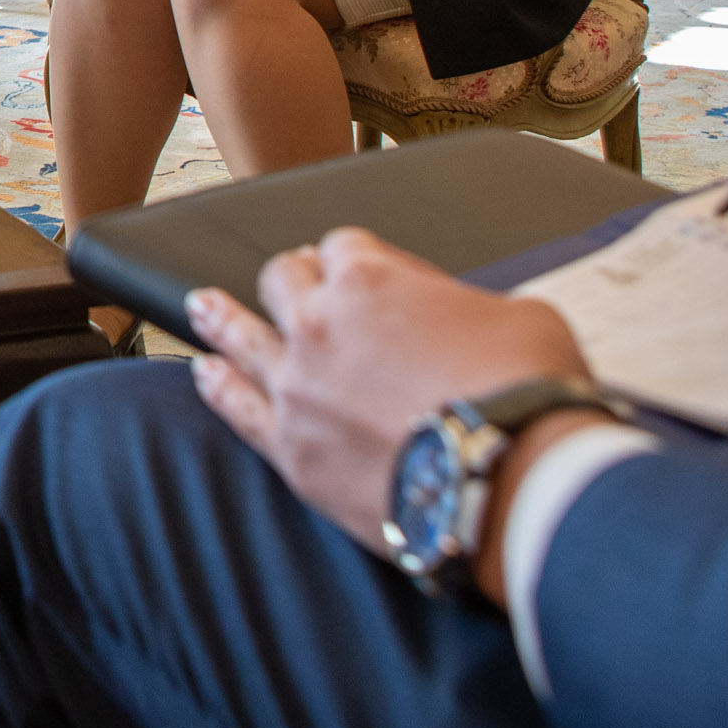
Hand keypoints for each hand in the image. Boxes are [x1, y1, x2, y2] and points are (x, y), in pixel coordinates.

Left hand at [186, 231, 586, 575]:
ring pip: (243, 337)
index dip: (360, 261)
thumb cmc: (526, 392)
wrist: (511, 479)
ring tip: (202, 306)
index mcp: (369, 280)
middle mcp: (318, 324)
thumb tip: (455, 320)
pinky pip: (238, 409)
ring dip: (222, 317)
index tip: (369, 275)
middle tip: (294, 283)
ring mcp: (297, 387)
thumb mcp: (516, 315)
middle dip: (293, 279)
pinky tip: (207, 375)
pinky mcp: (293, 451)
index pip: (344, 248)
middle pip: (285, 281)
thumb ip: (465, 306)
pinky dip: (220, 388)